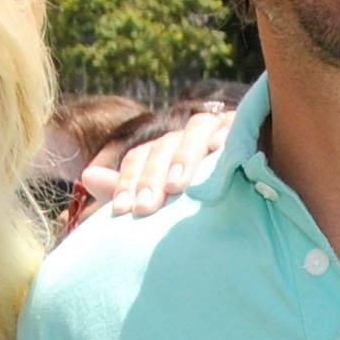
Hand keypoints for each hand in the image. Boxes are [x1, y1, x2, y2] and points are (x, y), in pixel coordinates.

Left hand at [81, 105, 232, 216]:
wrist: (252, 203)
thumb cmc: (199, 211)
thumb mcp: (161, 205)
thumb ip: (127, 190)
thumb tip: (86, 175)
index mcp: (162, 154)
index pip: (139, 158)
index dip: (128, 181)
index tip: (122, 210)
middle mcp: (185, 138)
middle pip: (163, 146)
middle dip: (151, 177)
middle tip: (144, 208)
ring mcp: (215, 131)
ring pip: (193, 131)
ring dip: (182, 157)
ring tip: (176, 186)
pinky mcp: (243, 130)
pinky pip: (229, 129)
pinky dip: (222, 140)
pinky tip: (218, 158)